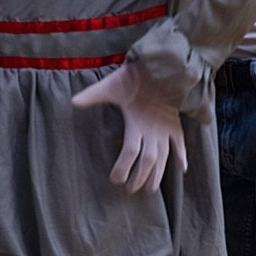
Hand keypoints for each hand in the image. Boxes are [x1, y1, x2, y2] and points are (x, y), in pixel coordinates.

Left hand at [71, 62, 187, 192]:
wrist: (162, 65)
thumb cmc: (135, 76)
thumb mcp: (111, 85)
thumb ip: (94, 94)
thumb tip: (73, 102)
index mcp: (137, 123)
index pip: (130, 152)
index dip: (124, 167)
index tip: (115, 180)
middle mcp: (153, 129)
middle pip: (149, 160)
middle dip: (140, 177)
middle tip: (131, 190)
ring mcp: (166, 128)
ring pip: (164, 156)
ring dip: (159, 173)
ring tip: (152, 188)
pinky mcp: (175, 123)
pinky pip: (181, 142)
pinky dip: (182, 155)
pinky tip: (183, 169)